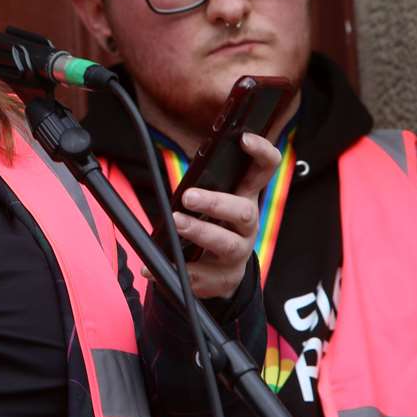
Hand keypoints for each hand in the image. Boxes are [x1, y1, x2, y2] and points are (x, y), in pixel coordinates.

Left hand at [169, 132, 280, 298]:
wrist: (223, 274)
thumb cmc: (216, 227)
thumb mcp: (217, 202)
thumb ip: (205, 185)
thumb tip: (181, 174)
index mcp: (246, 198)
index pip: (264, 169)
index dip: (261, 152)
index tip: (243, 138)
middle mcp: (247, 225)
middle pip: (243, 212)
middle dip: (216, 203)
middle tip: (189, 197)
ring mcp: (238, 253)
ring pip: (226, 244)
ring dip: (199, 232)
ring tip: (177, 223)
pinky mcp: (222, 278)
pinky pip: (199, 275)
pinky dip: (173, 269)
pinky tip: (152, 267)